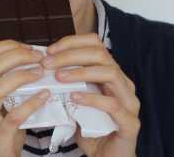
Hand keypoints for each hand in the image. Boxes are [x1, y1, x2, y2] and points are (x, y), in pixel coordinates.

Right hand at [0, 40, 49, 156]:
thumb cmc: (2, 130)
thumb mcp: (1, 104)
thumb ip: (10, 84)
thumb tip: (36, 61)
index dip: (6, 46)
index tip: (28, 48)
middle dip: (16, 56)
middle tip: (39, 58)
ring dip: (20, 76)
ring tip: (40, 74)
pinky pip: (13, 117)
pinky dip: (31, 104)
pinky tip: (45, 96)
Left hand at [45, 34, 140, 156]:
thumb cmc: (92, 130)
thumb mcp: (75, 103)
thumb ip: (66, 87)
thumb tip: (43, 70)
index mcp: (112, 75)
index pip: (96, 45)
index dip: (72, 42)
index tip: (49, 50)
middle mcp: (124, 84)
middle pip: (101, 54)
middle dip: (71, 55)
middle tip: (48, 63)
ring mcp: (130, 102)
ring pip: (110, 73)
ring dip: (81, 72)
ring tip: (59, 77)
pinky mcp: (131, 123)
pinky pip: (112, 105)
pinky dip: (91, 98)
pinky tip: (74, 98)